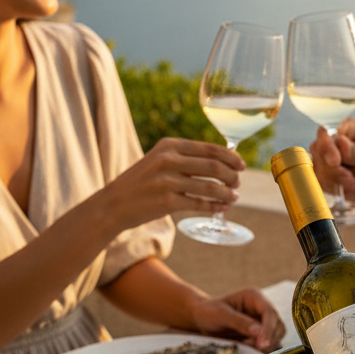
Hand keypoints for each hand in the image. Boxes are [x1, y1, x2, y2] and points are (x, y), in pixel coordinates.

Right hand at [100, 138, 244, 232]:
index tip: (241, 165)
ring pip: (209, 186)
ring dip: (226, 193)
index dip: (230, 157)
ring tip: (234, 197)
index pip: (209, 148)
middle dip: (231, 175)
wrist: (113, 204)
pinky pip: (199, 204)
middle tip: (238, 183)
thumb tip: (220, 162)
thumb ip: (184, 157)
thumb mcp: (158, 160)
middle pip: (213, 166)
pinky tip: (222, 208)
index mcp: (169, 145)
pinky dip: (215, 206)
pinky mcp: (167, 202)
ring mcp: (167, 182)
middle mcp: (168, 160)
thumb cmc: (141, 182)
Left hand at [189, 288, 284, 351]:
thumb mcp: (221, 316)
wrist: (202, 319)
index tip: (262, 345)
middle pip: (278, 325)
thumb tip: (259, 333)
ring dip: (267, 344)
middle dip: (269, 338)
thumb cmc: (208, 313)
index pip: (269, 312)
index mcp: (254, 297)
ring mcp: (263, 320)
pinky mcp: (261, 333)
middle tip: (254, 348)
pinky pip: (270, 343)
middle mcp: (262, 307)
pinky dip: (263, 348)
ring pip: (277, 335)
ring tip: (247, 346)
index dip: (268, 329)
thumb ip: (240, 323)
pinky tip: (248, 348)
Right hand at [309, 120, 354, 205]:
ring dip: (334, 179)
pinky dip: (334, 188)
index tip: (335, 160)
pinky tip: (351, 188)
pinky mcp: (325, 176)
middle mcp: (334, 141)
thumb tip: (341, 143)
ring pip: (318, 168)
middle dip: (330, 167)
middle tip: (348, 177)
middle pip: (318, 150)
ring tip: (353, 183)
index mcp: (348, 129)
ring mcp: (327, 159)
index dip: (327, 146)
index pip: (328, 132)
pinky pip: (320, 182)